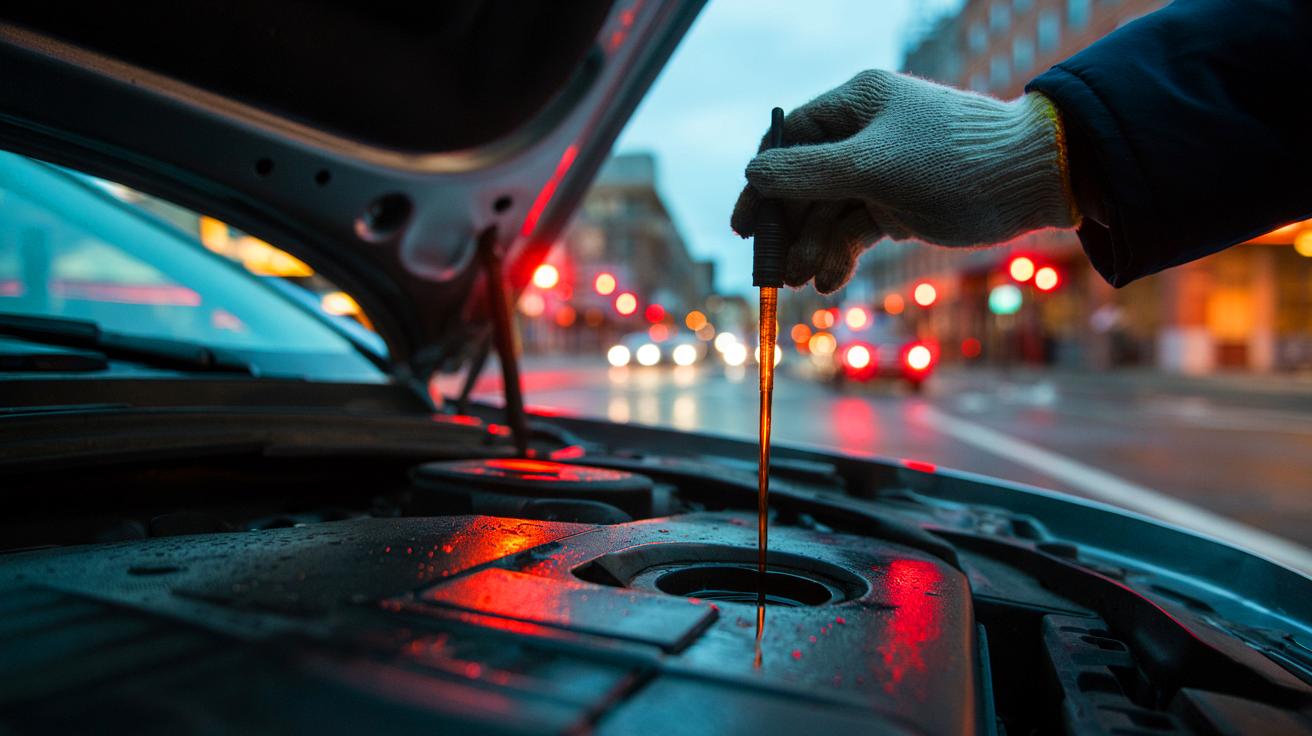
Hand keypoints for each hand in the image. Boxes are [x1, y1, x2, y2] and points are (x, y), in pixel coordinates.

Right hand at [732, 70, 1076, 292]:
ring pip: (829, 214)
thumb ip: (808, 173)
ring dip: (812, 248)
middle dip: (789, 228)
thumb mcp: (872, 165)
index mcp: (856, 103)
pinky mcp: (899, 206)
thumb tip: (753, 175)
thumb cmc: (953, 160)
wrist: (1030, 182)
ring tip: (800, 283)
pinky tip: (828, 282)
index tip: (745, 225)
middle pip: (805, 184)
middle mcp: (864, 134)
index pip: (790, 141)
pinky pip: (856, 232)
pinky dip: (841, 256)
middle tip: (770, 271)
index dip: (763, 183)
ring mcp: (882, 173)